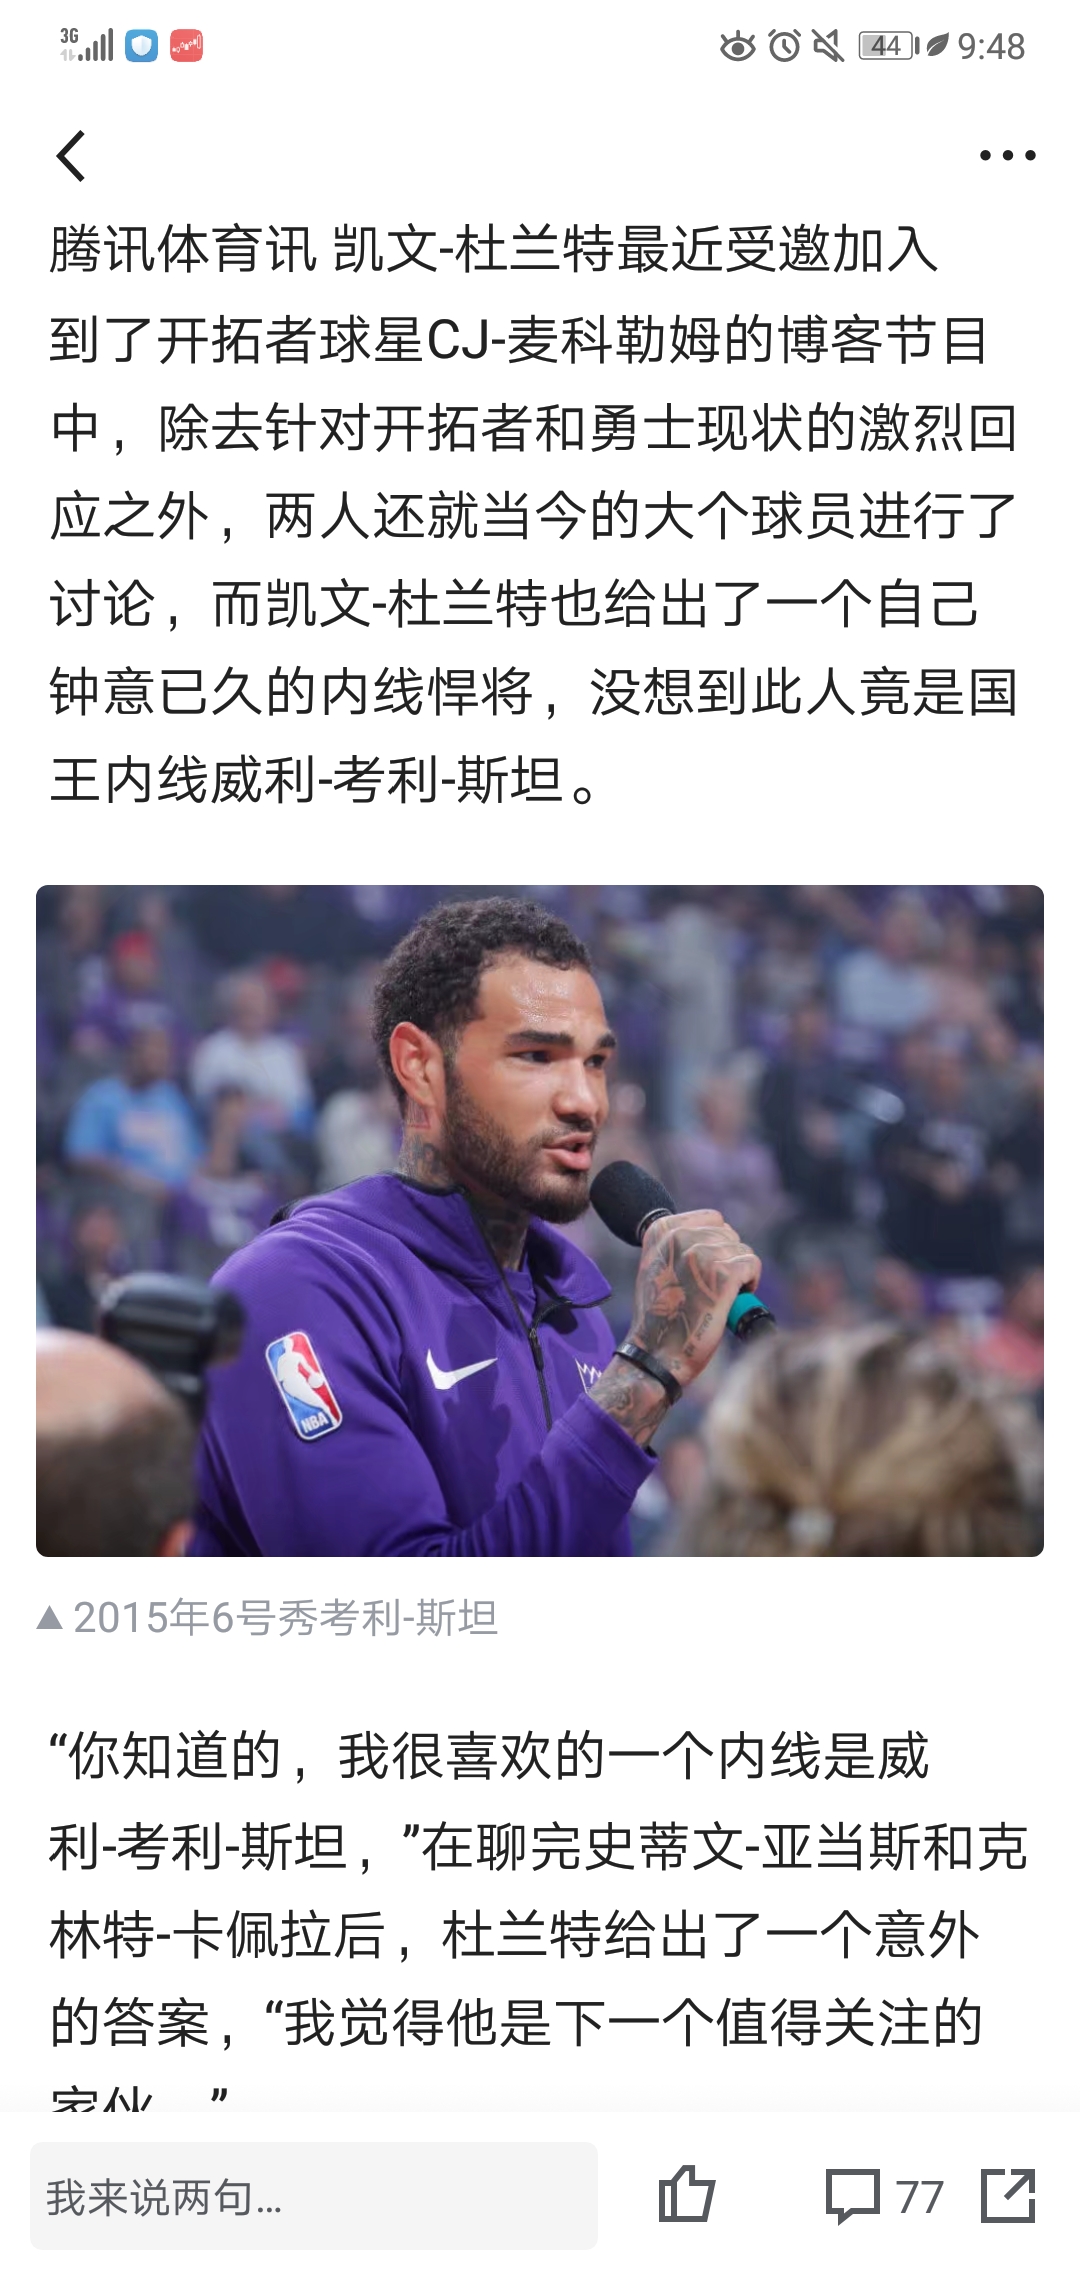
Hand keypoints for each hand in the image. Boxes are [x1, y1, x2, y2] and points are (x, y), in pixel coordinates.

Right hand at [628, 1209, 761, 1388]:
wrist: (657, 1354)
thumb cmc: (662, 1317)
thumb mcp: (657, 1267)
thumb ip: (678, 1245)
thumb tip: (716, 1231)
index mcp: (661, 1230)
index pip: (711, 1218)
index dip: (716, 1244)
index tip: (704, 1270)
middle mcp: (679, 1237)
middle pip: (729, 1233)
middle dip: (728, 1258)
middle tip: (712, 1288)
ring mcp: (702, 1254)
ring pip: (742, 1250)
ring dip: (739, 1273)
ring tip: (719, 1297)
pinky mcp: (724, 1274)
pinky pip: (752, 1264)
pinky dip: (750, 1283)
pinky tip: (733, 1299)